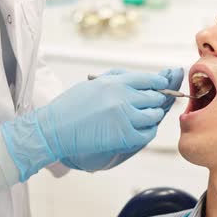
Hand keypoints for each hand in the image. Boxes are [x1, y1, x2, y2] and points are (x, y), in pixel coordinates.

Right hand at [0, 71, 168, 180]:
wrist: (54, 129)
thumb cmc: (71, 106)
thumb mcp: (94, 84)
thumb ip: (117, 79)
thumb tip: (140, 80)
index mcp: (115, 82)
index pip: (148, 79)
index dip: (159, 83)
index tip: (163, 85)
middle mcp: (123, 97)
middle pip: (155, 97)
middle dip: (157, 100)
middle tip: (155, 104)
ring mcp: (125, 117)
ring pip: (154, 115)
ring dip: (153, 116)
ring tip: (146, 117)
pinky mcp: (124, 136)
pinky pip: (147, 133)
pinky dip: (148, 131)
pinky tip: (142, 130)